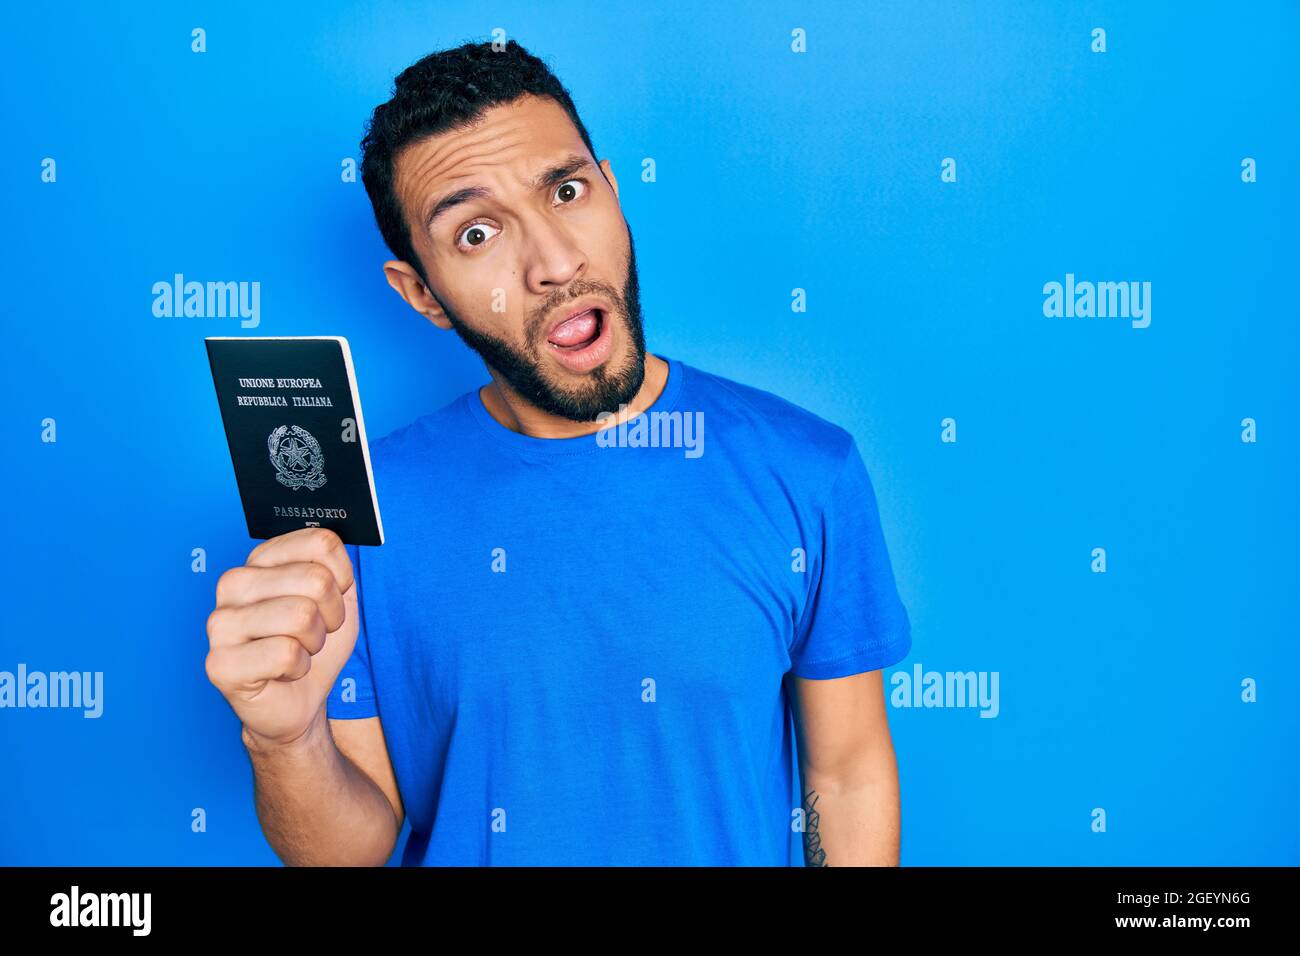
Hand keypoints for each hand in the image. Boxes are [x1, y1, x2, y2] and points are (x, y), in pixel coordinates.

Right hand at [205, 528, 358, 747]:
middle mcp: (234, 583)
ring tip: (298, 651)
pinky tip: (282, 671)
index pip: (321, 543)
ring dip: (314, 643)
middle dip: (330, 616)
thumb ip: (337, 566)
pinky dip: (299, 668)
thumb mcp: (339, 598)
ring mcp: (221, 622)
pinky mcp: (219, 663)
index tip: (329, 599)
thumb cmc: (313, 644)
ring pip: (302, 616)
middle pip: (316, 580)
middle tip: (314, 633)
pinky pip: (285, 654)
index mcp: (261, 560)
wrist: (299, 699)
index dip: (341, 579)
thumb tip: (332, 543)